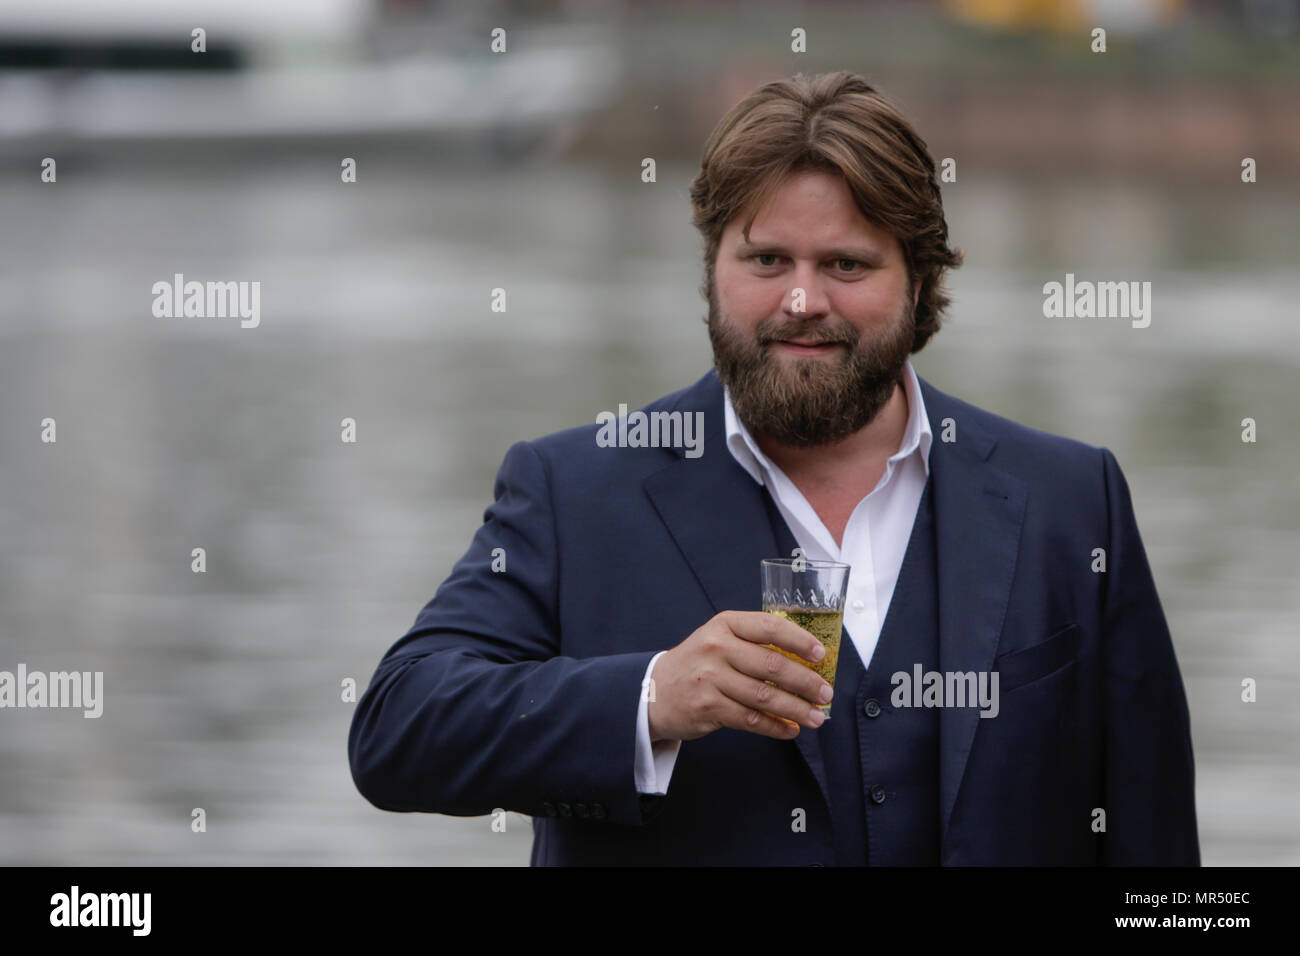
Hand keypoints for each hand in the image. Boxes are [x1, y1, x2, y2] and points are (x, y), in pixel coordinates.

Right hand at [646, 610, 832, 742]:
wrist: (654, 691)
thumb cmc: (697, 664)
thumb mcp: (719, 639)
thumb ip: (754, 643)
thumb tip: (804, 662)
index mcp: (725, 624)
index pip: (770, 627)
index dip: (800, 641)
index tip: (821, 655)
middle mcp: (716, 648)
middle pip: (772, 666)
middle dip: (806, 682)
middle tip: (825, 693)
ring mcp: (710, 679)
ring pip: (765, 696)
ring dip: (796, 709)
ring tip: (815, 717)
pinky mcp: (708, 707)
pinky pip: (751, 719)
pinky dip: (775, 727)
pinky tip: (790, 730)